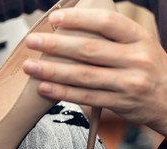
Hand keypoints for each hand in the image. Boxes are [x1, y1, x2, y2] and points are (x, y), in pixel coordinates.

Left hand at [23, 8, 166, 136]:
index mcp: (139, 38)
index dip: (79, 19)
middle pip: (89, 49)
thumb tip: (73, 23)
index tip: (55, 18)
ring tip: (30, 66)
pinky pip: (86, 97)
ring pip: (84, 75)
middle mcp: (136, 59)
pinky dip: (62, 92)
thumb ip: (112, 36)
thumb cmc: (146, 68)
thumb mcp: (139, 44)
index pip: (107, 22)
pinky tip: (44, 87)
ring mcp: (128, 83)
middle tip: (32, 41)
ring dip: (52, 70)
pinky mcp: (120, 103)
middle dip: (56, 44)